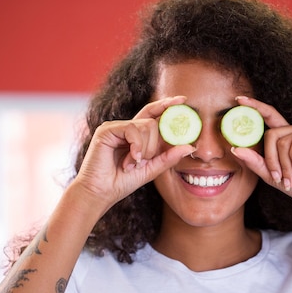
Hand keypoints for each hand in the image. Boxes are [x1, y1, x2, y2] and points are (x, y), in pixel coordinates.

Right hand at [72, 96, 195, 209]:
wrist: (100, 193)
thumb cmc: (122, 182)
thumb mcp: (151, 169)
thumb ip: (169, 157)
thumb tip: (190, 146)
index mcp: (136, 135)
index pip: (153, 114)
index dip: (166, 105)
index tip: (183, 100)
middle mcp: (126, 128)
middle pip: (153, 122)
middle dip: (154, 145)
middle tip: (144, 161)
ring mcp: (116, 127)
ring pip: (145, 125)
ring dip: (145, 149)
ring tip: (133, 163)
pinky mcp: (107, 130)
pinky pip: (132, 129)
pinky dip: (136, 145)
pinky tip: (131, 159)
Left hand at [231, 97, 291, 207]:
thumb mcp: (269, 174)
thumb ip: (253, 161)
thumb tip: (234, 149)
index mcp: (286, 135)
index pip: (269, 115)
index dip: (255, 106)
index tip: (238, 100)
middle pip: (271, 134)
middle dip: (271, 159)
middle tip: (277, 176)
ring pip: (283, 141)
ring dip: (284, 164)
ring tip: (290, 177)